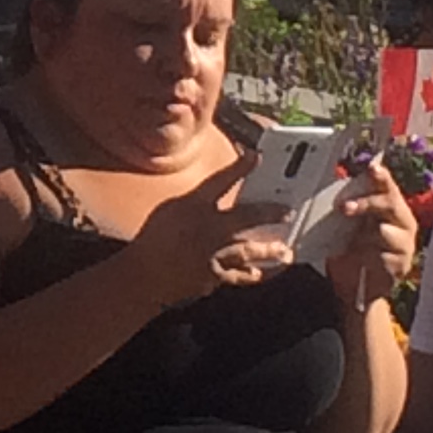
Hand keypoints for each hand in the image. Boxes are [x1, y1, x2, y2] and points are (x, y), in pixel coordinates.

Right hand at [125, 155, 292, 311]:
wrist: (144, 274)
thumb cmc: (154, 239)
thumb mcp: (171, 209)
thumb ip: (195, 203)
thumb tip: (215, 198)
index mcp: (192, 206)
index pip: (220, 181)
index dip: (240, 167)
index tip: (256, 156)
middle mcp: (208, 228)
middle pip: (246, 216)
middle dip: (269, 212)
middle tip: (287, 211)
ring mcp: (213, 254)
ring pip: (248, 250)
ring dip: (268, 250)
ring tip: (284, 251)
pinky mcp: (214, 277)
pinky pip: (236, 275)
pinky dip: (248, 274)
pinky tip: (258, 274)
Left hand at [326, 160, 418, 306]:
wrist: (354, 284)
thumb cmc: (350, 246)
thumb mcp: (342, 223)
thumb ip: (342, 206)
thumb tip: (314, 190)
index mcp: (387, 205)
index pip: (385, 185)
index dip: (381, 177)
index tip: (373, 168)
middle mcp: (400, 221)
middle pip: (391, 204)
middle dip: (369, 203)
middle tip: (345, 207)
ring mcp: (404, 243)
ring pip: (389, 231)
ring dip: (371, 233)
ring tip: (359, 240)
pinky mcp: (401, 265)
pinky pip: (388, 257)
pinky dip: (375, 257)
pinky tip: (368, 259)